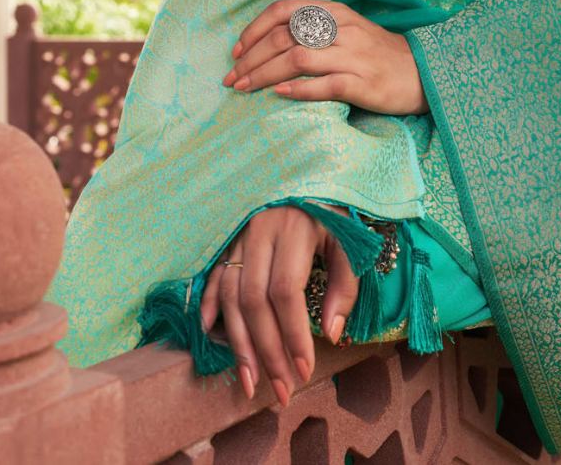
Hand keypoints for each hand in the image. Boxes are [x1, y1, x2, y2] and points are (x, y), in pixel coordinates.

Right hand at [199, 202, 357, 403]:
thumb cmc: (332, 211)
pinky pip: (214, 274)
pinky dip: (211, 304)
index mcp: (294, 229)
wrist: (308, 171)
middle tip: (281, 389)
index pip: (286, 290)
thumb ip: (345, 286)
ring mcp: (239, 234)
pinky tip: (211, 333)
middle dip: (267, 351)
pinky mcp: (228, 237)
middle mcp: (260, 231)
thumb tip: (332, 335)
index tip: (304, 370)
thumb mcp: (349, 241)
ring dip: (238, 342)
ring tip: (250, 381)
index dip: (293, 334)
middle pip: (254, 300)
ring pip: (231, 293)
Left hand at [222, 0, 429, 115]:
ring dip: (265, 74)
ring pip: (298, 59)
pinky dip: (298, 89)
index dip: (254, 29)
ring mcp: (353, 55)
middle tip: (232, 78)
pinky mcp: (364, 83)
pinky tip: (280, 94)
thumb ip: (312, 29)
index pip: (283, 10)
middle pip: (284, 37)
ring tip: (246, 88)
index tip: (236, 51)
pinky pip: (325, 84)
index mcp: (333, 11)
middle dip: (251, 58)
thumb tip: (266, 42)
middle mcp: (341, 28)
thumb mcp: (344, 28)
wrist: (422, 72)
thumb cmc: (374, 52)